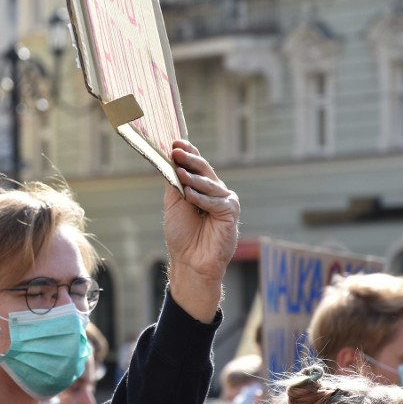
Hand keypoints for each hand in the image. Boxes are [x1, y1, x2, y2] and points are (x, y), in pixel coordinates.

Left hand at [164, 140, 239, 321]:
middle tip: (176, 150)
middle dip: (189, 159)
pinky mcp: (231, 212)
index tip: (174, 143)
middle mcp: (215, 191)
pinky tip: (190, 195)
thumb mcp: (174, 203)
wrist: (190, 260)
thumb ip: (175, 183)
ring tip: (180, 172)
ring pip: (209, 183)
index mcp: (201, 188)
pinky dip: (201, 198)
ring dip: (193, 178)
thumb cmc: (181, 234)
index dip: (187, 153)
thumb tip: (171, 159)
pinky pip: (215, 201)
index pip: (196, 166)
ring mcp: (224, 201)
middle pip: (203, 170)